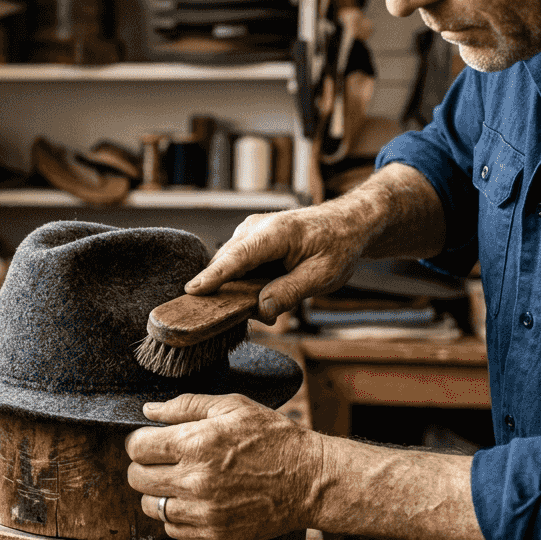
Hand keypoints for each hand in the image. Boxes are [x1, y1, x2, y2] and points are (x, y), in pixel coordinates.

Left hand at [125, 393, 322, 539]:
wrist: (311, 480)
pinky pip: (172, 529)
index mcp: (196, 443)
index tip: (151, 442)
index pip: (137, 447)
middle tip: (162, 461)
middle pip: (137, 478)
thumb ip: (186, 405)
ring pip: (149, 506)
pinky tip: (191, 501)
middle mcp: (195, 480)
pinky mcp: (214, 533)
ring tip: (177, 482)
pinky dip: (175, 516)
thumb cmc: (275, 439)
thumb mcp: (233, 407)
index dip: (140, 442)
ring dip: (157, 493)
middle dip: (144, 466)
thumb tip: (149, 410)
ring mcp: (204, 511)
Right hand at [188, 207, 367, 323]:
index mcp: (276, 232)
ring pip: (228, 265)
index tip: (192, 291)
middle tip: (258, 317)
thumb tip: (261, 309)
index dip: (214, 276)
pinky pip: (235, 264)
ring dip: (238, 289)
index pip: (238, 256)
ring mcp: (250, 231)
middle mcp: (256, 227)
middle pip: (226, 262)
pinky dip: (243, 282)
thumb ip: (291, 292)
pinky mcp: (249, 239)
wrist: (348, 223)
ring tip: (267, 306)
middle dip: (229, 293)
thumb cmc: (338, 246)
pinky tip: (264, 294)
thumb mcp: (323, 275)